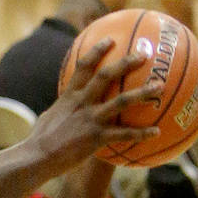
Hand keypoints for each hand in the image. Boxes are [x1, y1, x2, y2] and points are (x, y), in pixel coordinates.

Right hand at [29, 40, 161, 174]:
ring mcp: (90, 119)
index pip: (83, 66)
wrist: (38, 157)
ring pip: (121, 101)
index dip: (97, 51)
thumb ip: (60, 109)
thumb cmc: (40, 140)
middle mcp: (82, 103)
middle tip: (144, 54)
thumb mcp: (47, 117)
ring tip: (159, 86)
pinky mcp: (96, 137)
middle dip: (125, 63)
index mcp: (69, 96)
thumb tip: (60, 107)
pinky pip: (124, 134)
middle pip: (106, 76)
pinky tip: (156, 132)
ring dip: (142, 93)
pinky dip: (142, 133)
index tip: (110, 40)